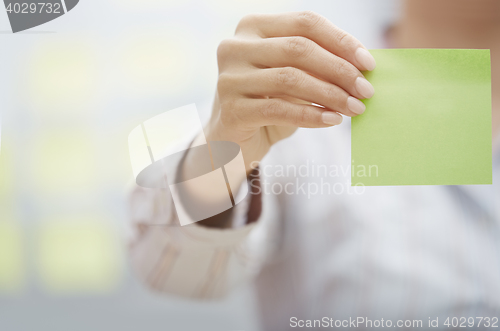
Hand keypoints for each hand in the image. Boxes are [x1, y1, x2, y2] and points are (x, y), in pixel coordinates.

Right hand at [205, 11, 375, 172]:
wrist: (233, 142)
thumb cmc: (269, 105)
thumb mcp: (293, 79)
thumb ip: (318, 66)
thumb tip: (362, 67)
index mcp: (253, 27)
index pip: (304, 23)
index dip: (341, 41)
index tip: (368, 64)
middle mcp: (235, 46)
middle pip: (298, 48)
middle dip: (339, 70)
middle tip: (365, 91)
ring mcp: (229, 78)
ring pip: (290, 79)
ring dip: (330, 94)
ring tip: (354, 108)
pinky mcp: (230, 109)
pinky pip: (279, 109)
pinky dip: (311, 115)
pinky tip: (332, 121)